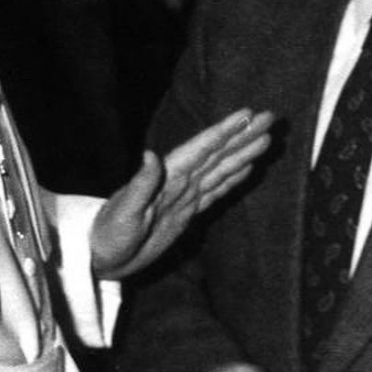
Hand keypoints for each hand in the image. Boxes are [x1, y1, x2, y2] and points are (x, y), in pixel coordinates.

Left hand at [90, 109, 273, 277]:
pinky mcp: (187, 213)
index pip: (202, 149)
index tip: (247, 114)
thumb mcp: (122, 212)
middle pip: (218, 153)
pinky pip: (216, 191)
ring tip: (266, 137)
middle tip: (270, 117)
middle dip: (243, 135)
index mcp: (167, 176)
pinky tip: (247, 167)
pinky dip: (233, 178)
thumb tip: (150, 154)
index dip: (225, 131)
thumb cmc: (108, 234)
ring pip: (221, 169)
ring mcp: (185, 196)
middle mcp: (179, 181)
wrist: (101, 257)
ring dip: (243, 152)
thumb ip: (141, 184)